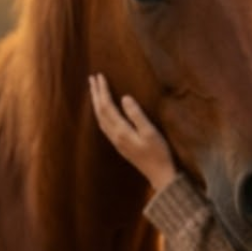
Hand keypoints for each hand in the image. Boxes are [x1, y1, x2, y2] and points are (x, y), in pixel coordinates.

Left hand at [88, 74, 178, 191]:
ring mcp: (116, 142)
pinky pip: (105, 125)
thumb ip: (136, 115)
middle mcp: (114, 136)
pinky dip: (101, 114)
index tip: (99, 76)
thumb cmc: (159, 152)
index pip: (107, 106)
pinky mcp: (120, 145)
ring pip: (100, 119)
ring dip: (96, 104)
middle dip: (96, 94)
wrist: (159, 174)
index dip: (102, 91)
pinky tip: (103, 111)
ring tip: (95, 91)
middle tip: (92, 78)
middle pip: (100, 112)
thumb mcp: (150, 132)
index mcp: (121, 131)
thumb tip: (124, 98)